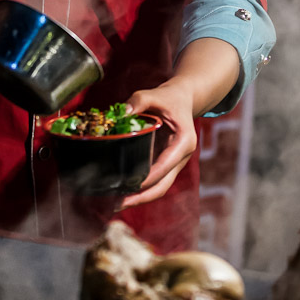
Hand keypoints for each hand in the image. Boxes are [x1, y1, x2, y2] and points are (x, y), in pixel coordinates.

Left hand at [118, 81, 197, 208]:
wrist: (181, 99)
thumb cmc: (169, 98)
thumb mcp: (155, 94)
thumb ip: (139, 100)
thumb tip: (123, 113)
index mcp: (184, 141)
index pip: (166, 165)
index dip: (149, 177)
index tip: (131, 186)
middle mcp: (181, 156)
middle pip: (163, 185)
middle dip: (142, 197)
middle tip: (118, 204)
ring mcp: (174, 163)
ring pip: (159, 187)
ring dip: (139, 197)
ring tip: (115, 204)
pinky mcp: (165, 164)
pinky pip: (154, 181)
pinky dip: (140, 189)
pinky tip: (121, 192)